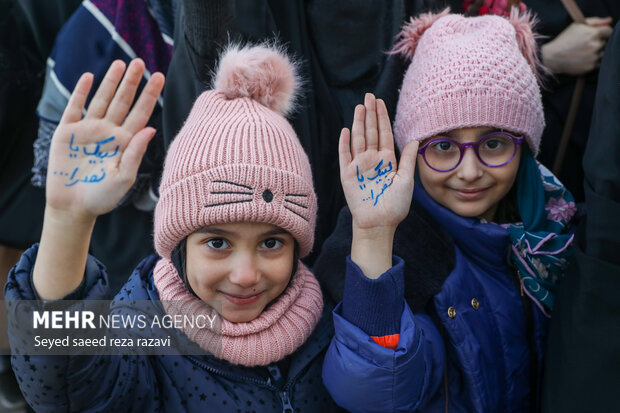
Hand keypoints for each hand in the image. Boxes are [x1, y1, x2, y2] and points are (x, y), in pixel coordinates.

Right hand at [46, 59, 164, 219]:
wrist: (74, 207)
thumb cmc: (103, 197)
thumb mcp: (124, 178)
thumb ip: (135, 153)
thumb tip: (150, 129)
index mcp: (125, 142)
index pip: (141, 113)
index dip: (150, 95)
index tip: (160, 76)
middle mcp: (109, 132)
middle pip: (123, 101)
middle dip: (131, 82)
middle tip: (140, 61)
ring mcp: (89, 130)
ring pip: (102, 100)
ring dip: (110, 82)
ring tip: (121, 63)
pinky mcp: (68, 132)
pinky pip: (75, 107)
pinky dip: (81, 92)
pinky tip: (90, 77)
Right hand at [339, 93, 417, 231]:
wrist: (380, 223)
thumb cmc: (395, 206)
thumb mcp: (406, 181)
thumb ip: (408, 160)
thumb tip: (413, 140)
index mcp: (387, 160)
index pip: (384, 134)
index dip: (382, 117)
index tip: (380, 102)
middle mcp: (372, 160)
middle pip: (370, 132)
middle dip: (370, 114)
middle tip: (368, 96)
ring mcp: (359, 166)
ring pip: (358, 139)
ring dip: (358, 123)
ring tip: (360, 107)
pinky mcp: (347, 175)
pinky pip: (345, 155)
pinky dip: (345, 142)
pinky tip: (346, 129)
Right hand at [542, 17, 612, 75]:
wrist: (552, 57)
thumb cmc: (564, 40)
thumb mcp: (576, 26)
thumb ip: (595, 21)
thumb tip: (609, 21)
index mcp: (593, 33)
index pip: (608, 31)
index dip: (602, 33)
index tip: (596, 35)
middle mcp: (595, 45)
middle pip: (604, 43)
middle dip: (597, 43)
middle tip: (583, 45)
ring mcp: (593, 57)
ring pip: (601, 53)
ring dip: (595, 53)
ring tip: (582, 53)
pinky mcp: (590, 67)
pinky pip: (597, 63)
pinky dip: (591, 62)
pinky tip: (581, 59)